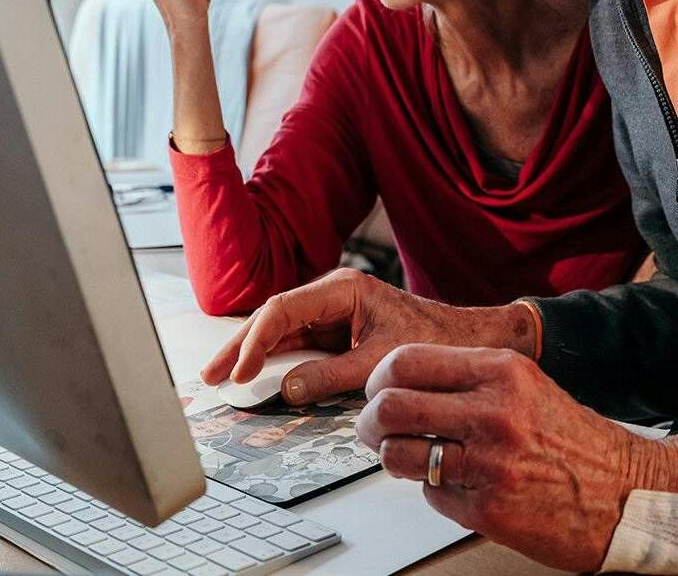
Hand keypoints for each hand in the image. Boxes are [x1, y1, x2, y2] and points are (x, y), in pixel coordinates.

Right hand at [199, 269, 537, 404]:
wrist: (464, 340)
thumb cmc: (433, 340)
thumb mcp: (379, 362)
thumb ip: (332, 375)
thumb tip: (288, 389)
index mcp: (343, 289)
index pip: (283, 309)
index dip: (256, 341)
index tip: (242, 372)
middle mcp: (332, 295)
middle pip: (273, 317)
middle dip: (241, 346)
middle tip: (212, 374)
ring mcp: (333, 312)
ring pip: (281, 330)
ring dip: (252, 354)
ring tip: (222, 377)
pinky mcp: (337, 330)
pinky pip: (297, 343)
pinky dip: (275, 360)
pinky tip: (253, 375)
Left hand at [356, 343, 677, 571]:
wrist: (626, 493)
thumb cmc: (574, 440)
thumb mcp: (524, 385)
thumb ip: (467, 379)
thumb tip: (402, 383)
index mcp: (500, 371)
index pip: (405, 361)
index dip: (376, 379)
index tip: (375, 391)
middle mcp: (492, 411)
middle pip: (389, 406)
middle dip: (369, 421)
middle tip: (373, 428)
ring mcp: (488, 462)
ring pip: (399, 453)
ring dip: (396, 457)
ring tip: (414, 458)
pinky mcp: (486, 508)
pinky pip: (431, 493)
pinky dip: (436, 490)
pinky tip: (462, 485)